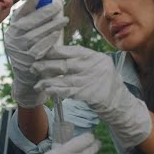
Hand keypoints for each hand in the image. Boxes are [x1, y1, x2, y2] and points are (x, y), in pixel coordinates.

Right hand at [4, 0, 67, 107]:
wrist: (26, 77)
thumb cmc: (28, 51)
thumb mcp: (24, 36)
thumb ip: (31, 22)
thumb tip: (44, 0)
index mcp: (11, 30)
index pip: (20, 13)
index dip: (30, 2)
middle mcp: (12, 40)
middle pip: (28, 23)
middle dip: (44, 13)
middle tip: (58, 7)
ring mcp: (19, 51)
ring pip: (35, 35)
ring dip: (51, 26)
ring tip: (64, 19)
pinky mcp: (28, 61)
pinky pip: (39, 48)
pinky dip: (48, 40)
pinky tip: (57, 33)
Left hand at [31, 45, 152, 147]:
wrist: (120, 102)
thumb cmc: (104, 82)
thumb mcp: (97, 66)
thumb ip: (81, 60)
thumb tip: (57, 54)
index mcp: (95, 57)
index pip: (72, 51)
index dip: (55, 51)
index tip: (41, 52)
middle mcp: (94, 67)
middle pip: (65, 64)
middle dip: (47, 65)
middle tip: (33, 66)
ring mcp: (92, 81)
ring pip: (64, 79)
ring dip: (48, 81)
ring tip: (37, 83)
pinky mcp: (89, 95)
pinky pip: (69, 92)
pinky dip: (56, 91)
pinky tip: (47, 91)